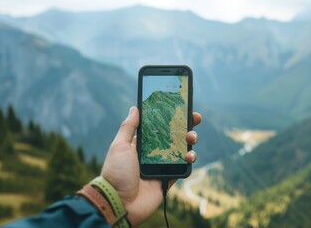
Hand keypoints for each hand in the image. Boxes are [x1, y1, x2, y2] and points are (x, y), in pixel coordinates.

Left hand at [101, 106, 201, 225]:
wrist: (119, 203)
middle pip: (173, 136)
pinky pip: (183, 168)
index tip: (181, 107)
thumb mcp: (119, 146)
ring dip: (189, 141)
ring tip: (191, 138)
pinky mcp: (169, 179)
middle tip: (195, 118)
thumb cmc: (116, 173)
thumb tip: (134, 108)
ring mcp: (162, 166)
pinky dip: (189, 160)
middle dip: (186, 126)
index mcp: (141, 144)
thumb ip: (128, 127)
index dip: (169, 117)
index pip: (158, 127)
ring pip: (181, 150)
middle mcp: (153, 153)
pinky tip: (188, 155)